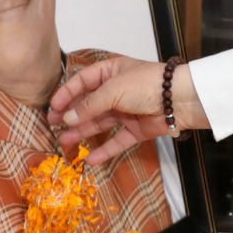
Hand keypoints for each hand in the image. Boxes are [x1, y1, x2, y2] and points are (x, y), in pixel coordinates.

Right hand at [48, 55, 209, 161]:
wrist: (179, 100)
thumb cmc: (145, 85)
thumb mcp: (113, 89)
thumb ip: (89, 105)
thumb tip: (68, 119)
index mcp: (111, 72)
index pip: (82, 81)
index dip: (66, 93)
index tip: (52, 107)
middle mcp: (117, 90)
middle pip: (89, 104)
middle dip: (71, 114)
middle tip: (52, 126)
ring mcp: (126, 111)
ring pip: (100, 123)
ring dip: (82, 132)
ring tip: (64, 141)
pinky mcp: (136, 129)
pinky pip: (117, 141)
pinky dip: (104, 150)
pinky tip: (90, 160)